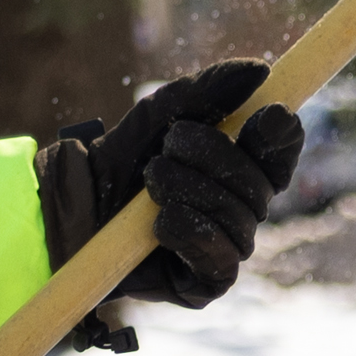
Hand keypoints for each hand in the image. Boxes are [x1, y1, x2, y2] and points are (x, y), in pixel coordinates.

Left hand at [37, 59, 307, 344]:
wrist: (75, 205)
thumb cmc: (122, 158)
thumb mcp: (162, 113)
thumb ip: (209, 91)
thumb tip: (259, 71)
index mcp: (240, 168)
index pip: (279, 156)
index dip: (280, 137)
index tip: (268, 112)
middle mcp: (240, 210)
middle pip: (260, 188)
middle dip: (216, 159)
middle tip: (169, 146)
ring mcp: (224, 247)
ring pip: (240, 223)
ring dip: (194, 193)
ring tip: (152, 181)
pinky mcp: (204, 284)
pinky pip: (222, 262)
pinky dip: (192, 234)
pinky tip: (160, 223)